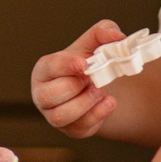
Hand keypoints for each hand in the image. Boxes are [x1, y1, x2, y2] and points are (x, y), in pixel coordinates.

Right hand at [31, 19, 124, 138]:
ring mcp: (53, 114)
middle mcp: (42, 93)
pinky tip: (108, 103)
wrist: (98, 86)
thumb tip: (117, 37)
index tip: (83, 63)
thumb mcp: (94, 42)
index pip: (49, 68)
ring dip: (84, 103)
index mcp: (44, 69)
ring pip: (60, 115)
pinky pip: (79, 128)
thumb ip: (104, 31)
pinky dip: (96, 115)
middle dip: (74, 86)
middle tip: (93, 78)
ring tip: (100, 91)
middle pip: (50, 95)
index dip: (65, 66)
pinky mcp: (70, 129)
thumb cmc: (88, 62)